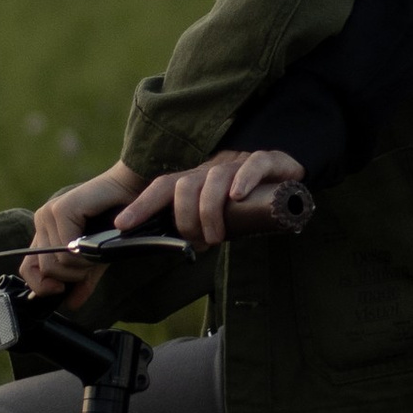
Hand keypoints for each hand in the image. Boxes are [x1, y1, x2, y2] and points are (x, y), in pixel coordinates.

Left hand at [19, 167, 142, 299]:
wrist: (133, 193)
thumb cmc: (116, 222)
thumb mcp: (96, 259)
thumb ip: (82, 280)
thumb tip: (71, 304)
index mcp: (46, 231)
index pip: (28, 269)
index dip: (42, 286)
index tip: (64, 290)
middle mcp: (42, 220)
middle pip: (44, 270)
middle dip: (71, 277)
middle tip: (91, 265)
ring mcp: (49, 213)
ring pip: (55, 263)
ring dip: (81, 266)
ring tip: (95, 251)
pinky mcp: (61, 209)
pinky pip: (66, 250)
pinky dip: (84, 255)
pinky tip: (96, 243)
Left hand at [115, 145, 304, 248]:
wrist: (289, 183)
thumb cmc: (249, 207)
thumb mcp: (218, 220)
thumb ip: (198, 231)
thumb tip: (176, 251)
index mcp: (195, 183)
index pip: (162, 188)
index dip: (141, 205)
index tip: (122, 224)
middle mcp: (212, 170)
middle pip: (185, 186)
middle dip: (185, 217)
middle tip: (198, 242)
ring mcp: (238, 163)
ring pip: (214, 179)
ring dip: (210, 210)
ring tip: (216, 237)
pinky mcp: (267, 161)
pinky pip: (252, 164)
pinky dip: (244, 179)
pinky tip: (239, 196)